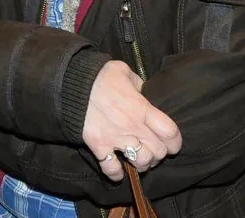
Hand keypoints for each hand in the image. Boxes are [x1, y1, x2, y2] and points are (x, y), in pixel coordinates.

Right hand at [81, 61, 181, 180]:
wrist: (69, 84)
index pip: (170, 133)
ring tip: (139, 159)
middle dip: (160, 153)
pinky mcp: (99, 145)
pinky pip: (111, 168)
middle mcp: (132, 127)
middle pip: (158, 152)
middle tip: (154, 149)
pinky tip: (118, 172)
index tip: (173, 143)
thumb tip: (144, 91)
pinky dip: (116, 173)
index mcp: (142, 108)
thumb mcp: (123, 71)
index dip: (175, 141)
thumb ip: (138, 83)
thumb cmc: (99, 76)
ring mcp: (115, 138)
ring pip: (141, 163)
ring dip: (143, 163)